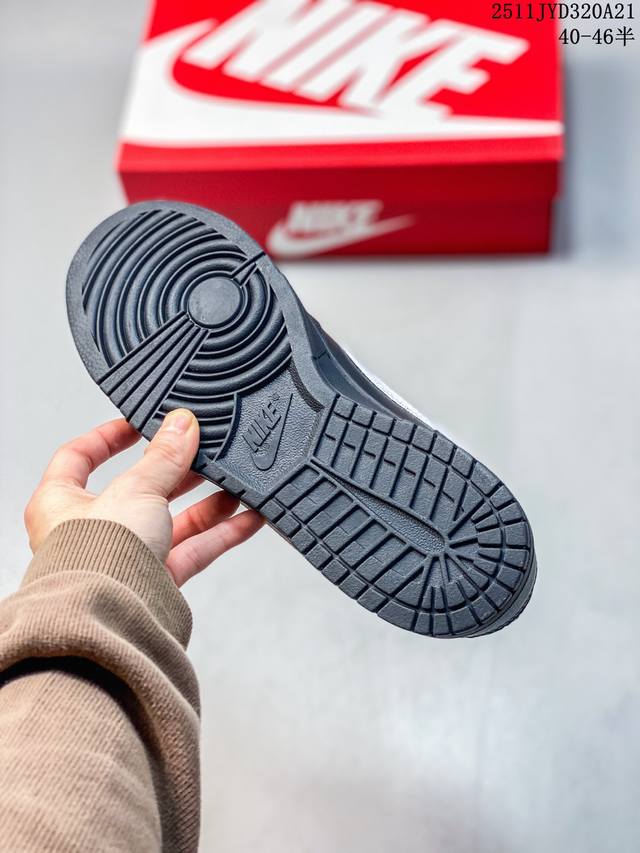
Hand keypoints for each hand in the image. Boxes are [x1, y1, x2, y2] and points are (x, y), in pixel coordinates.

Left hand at [24, 410, 263, 585]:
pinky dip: (221, 534)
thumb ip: (165, 457)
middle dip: (175, 471)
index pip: (79, 456)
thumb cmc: (96, 558)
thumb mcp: (135, 489)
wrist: (112, 619)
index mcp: (62, 501)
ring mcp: (125, 556)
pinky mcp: (155, 581)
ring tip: (235, 483)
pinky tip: (248, 518)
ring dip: (206, 502)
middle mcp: (91, 530)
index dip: (108, 436)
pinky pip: (193, 550)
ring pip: (172, 520)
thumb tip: (182, 425)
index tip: (140, 424)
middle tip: (202, 451)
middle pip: (139, 488)